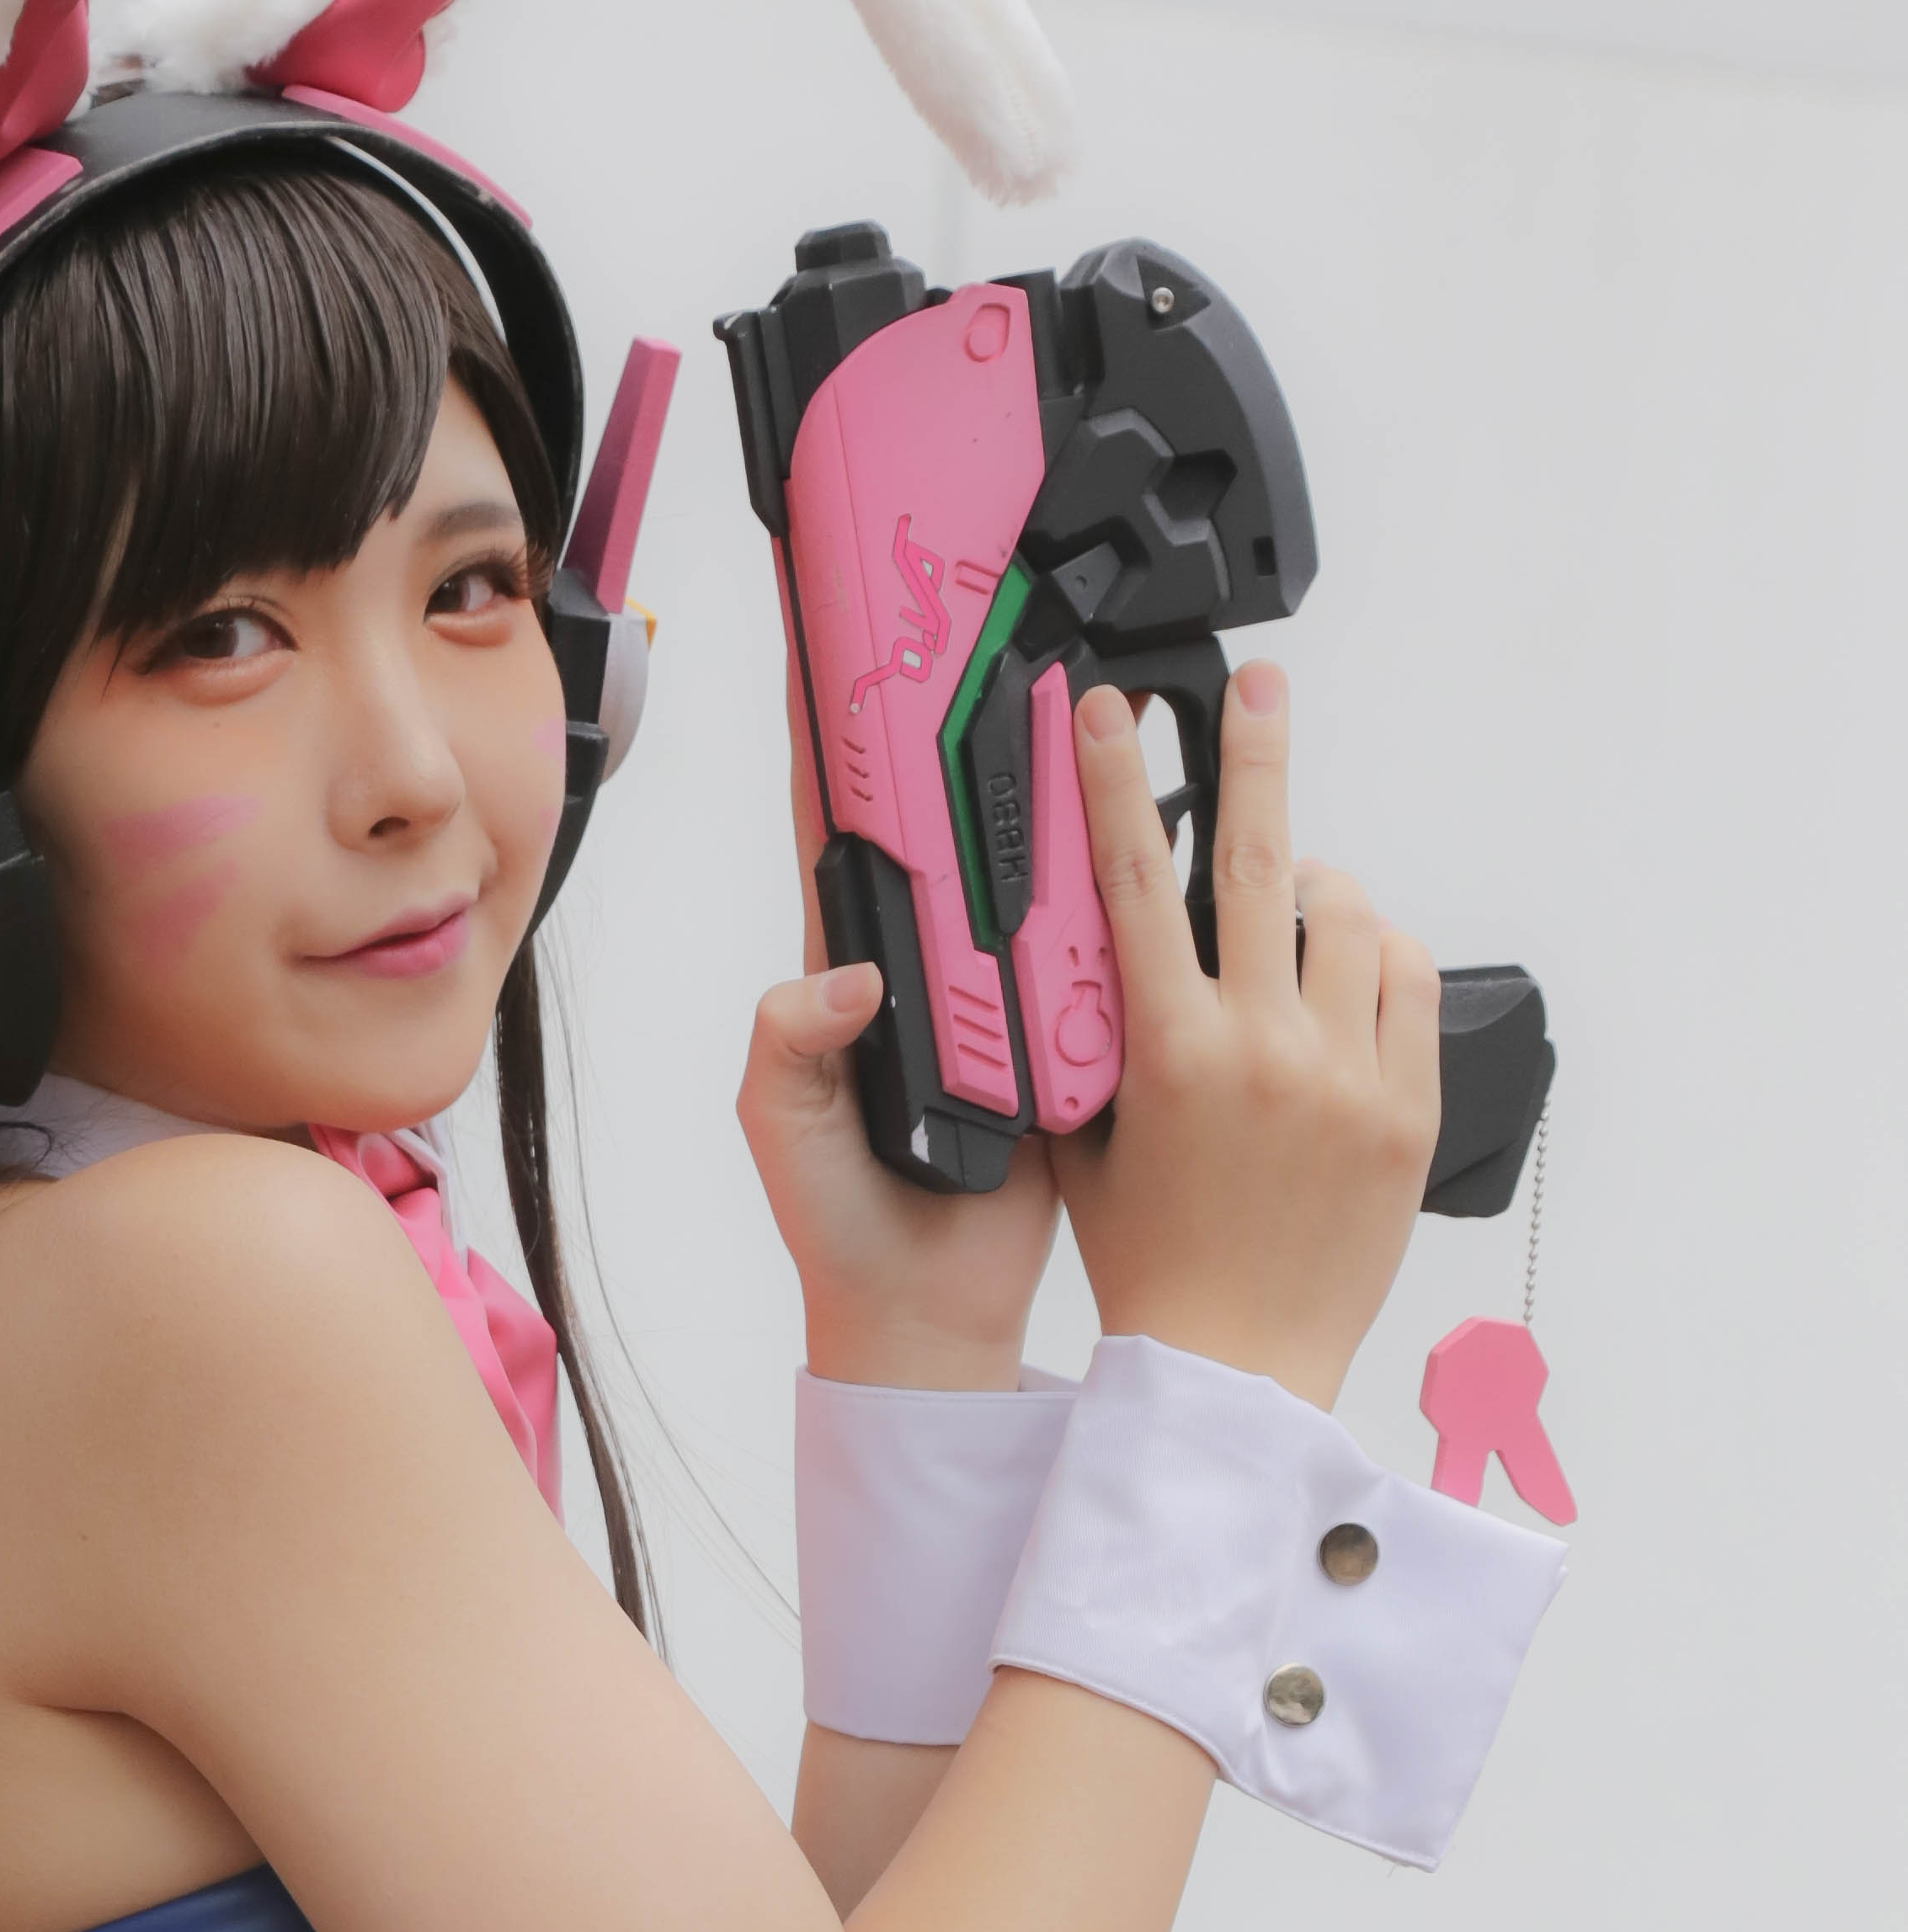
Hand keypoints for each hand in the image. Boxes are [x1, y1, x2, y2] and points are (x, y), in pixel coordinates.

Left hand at [739, 640, 1059, 1391]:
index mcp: (848, 963)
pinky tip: (1148, 814)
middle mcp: (926, 958)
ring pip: (1035, 858)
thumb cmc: (840, 1224)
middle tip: (993, 618)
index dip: (837, 719)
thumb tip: (848, 978)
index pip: (839, 814)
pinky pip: (1101, 936)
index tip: (847, 623)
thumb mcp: (783, 1126)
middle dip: (966, 710)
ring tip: (1085, 687)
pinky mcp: (1068, 1026)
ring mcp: (1001, 987)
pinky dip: (1123, 878)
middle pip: (950, 809)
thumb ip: (792, 1045)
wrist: (931, 1314)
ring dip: (1059, 779)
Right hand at [1051, 663, 1436, 1410]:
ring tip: (1296, 905)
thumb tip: (1097, 951)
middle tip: (1258, 686)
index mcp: (1171, 1054)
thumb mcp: (1089, 1142)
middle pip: (1268, 861)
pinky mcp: (1408, 1109)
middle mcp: (1265, 1050)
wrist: (1236, 1366)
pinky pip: (1405, 984)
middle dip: (1255, 755)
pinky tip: (1349, 969)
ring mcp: (1347, 1076)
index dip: (1117, 781)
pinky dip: (1376, 956)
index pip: (1137, 882)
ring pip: (1349, 918)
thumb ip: (1093, 1041)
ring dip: (1319, 891)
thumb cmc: (1151, 1265)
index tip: (1110, 711)